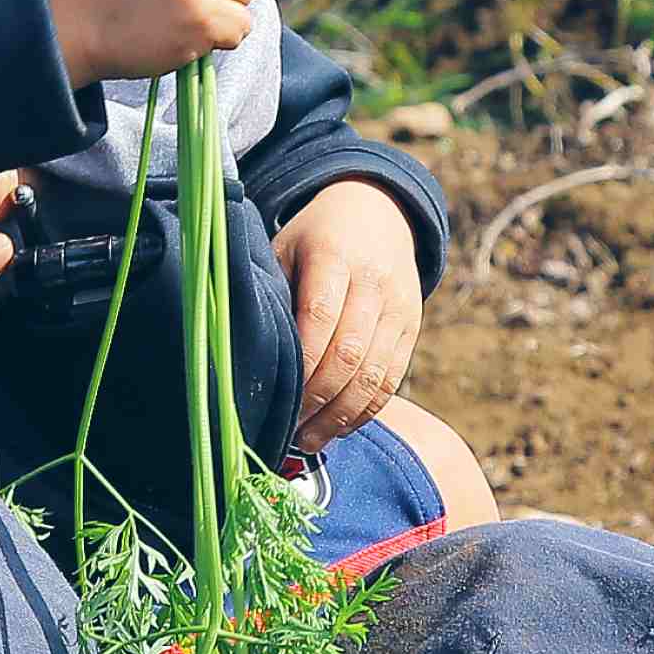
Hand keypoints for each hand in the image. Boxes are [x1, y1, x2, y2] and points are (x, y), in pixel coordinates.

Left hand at [272, 179, 424, 449]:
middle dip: (317, 401)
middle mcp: (374, 283)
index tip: (276, 398)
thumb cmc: (315, 237)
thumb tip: (242, 354)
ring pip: (375, 375)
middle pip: (350, 355)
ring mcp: (399, 308)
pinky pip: (392, 379)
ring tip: (309, 441)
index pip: (320, 318)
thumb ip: (270, 293)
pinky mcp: (412, 328)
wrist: (379, 212)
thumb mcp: (285, 247)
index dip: (301, 365)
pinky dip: (366, 410)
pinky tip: (338, 427)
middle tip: (287, 432)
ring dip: (341, 416)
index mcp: (335, 256)